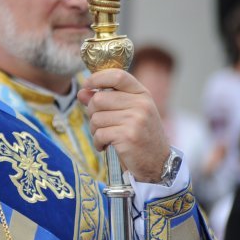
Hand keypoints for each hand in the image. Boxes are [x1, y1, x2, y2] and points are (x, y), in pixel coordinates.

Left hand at [78, 68, 170, 182]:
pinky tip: (106, 146)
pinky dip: (98, 142)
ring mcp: (136, 120)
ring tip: (107, 137)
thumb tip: (82, 92)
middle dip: (92, 113)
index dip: (97, 78)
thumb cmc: (140, 136)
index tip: (87, 85)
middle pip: (99, 99)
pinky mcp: (128, 136)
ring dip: (95, 130)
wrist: (157, 164)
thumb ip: (106, 100)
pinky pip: (99, 134)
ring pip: (96, 118)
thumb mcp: (129, 113)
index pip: (118, 75)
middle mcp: (141, 104)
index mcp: (142, 94)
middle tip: (101, 125)